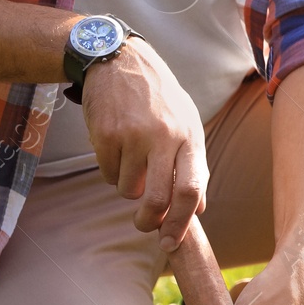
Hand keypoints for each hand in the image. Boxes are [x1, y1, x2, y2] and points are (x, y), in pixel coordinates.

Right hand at [83, 38, 208, 250]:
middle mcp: (165, 138)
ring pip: (129, 189)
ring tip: (132, 163)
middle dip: (150, 222)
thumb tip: (198, 208)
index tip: (171, 242)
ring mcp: (134, 136)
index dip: (182, 222)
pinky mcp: (106, 135)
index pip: (192, 189)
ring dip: (129, 188)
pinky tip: (117, 149)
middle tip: (145, 226)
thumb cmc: (160, 100)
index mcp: (190, 138)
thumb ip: (193, 165)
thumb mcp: (187, 124)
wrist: (121, 61)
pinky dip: (112, 172)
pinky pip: (108, 174)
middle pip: (160, 199)